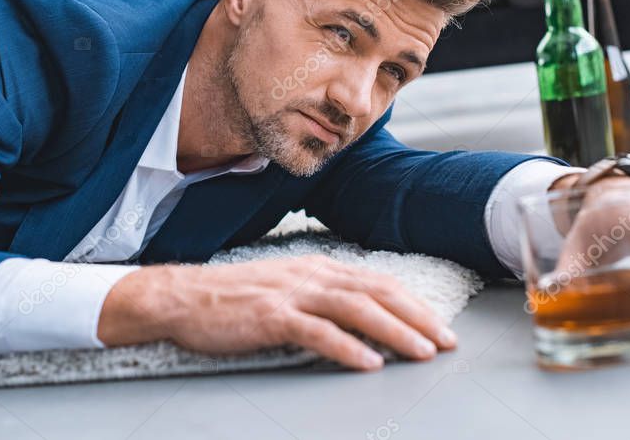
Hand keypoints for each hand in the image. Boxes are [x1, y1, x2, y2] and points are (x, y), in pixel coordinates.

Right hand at [96, 255, 456, 370]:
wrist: (182, 296)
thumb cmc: (232, 297)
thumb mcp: (285, 287)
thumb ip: (321, 297)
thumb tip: (360, 315)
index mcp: (317, 267)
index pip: (377, 281)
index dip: (412, 302)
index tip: (439, 324)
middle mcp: (310, 274)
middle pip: (376, 291)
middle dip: (417, 316)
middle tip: (447, 341)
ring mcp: (291, 293)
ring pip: (356, 308)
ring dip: (395, 330)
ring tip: (422, 351)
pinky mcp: (271, 316)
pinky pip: (317, 331)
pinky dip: (347, 347)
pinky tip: (369, 363)